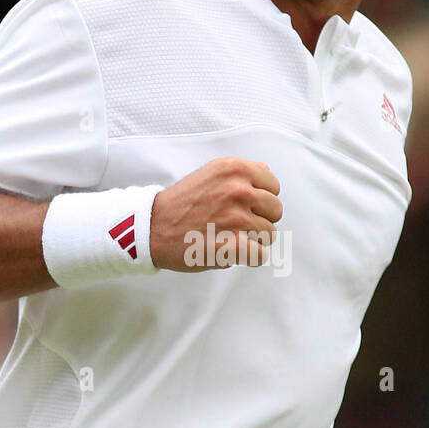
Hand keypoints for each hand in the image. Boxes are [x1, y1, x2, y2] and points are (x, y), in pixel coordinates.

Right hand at [149, 156, 282, 271]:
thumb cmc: (181, 203)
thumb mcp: (210, 173)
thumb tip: (267, 178)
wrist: (152, 227)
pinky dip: (251, 258)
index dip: (262, 198)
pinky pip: (260, 255)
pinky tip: (235, 253)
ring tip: (234, 238)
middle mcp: (238, 190)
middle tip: (240, 224)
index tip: (247, 206)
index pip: (273, 184)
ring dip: (255, 239)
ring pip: (270, 234)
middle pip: (275, 210)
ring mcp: (237, 218)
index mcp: (234, 169)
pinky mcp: (233, 245)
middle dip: (261, 219)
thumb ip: (239, 174)